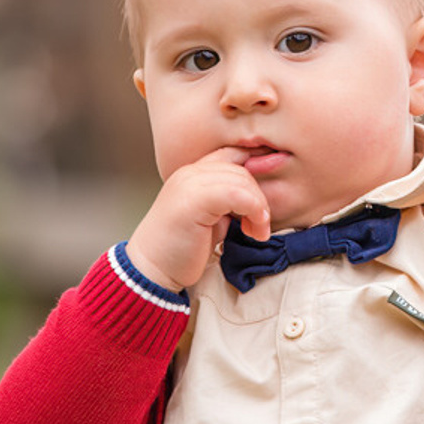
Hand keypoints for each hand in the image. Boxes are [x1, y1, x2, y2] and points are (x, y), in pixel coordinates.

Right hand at [126, 147, 273, 291]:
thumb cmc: (181, 248)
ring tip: (256, 231)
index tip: (272, 186)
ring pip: (242, 180)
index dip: (256, 165)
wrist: (151, 270)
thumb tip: (258, 195)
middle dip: (259, 197)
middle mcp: (189, 173)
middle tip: (260, 225)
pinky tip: (252, 231)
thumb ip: (228, 200)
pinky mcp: (193, 200)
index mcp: (192, 173)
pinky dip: (253, 211)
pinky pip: (237, 194)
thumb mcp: (210, 217)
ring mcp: (189, 184)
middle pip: (242, 169)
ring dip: (259, 208)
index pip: (232, 153)